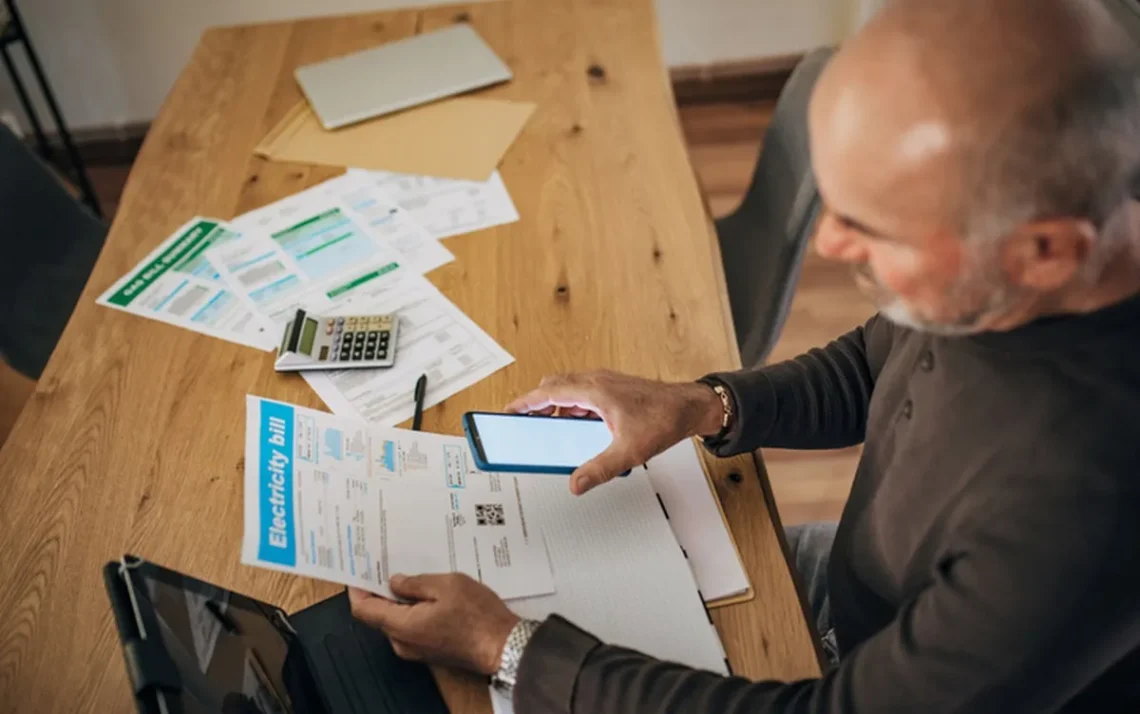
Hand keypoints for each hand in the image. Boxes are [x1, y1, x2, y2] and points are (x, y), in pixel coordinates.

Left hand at [348, 574, 519, 675]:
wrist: (504, 645)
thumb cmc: (478, 616)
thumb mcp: (446, 585)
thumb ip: (415, 584)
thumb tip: (395, 582)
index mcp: (402, 626)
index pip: (364, 611)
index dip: (357, 590)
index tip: (358, 572)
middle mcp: (403, 643)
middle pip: (378, 616)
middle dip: (379, 592)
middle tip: (386, 567)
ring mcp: (417, 649)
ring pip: (395, 622)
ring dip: (398, 601)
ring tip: (412, 577)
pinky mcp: (430, 650)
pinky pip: (411, 628)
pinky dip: (412, 611)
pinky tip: (428, 595)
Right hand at [505, 370, 724, 494]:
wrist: (690, 406)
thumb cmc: (664, 419)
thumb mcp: (628, 451)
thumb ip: (599, 469)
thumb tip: (575, 484)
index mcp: (594, 390)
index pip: (547, 392)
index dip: (524, 403)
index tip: (508, 411)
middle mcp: (597, 381)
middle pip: (554, 387)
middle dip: (538, 406)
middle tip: (527, 424)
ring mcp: (606, 383)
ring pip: (569, 390)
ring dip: (557, 407)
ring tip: (553, 430)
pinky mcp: (614, 388)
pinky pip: (584, 394)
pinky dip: (574, 407)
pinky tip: (581, 428)